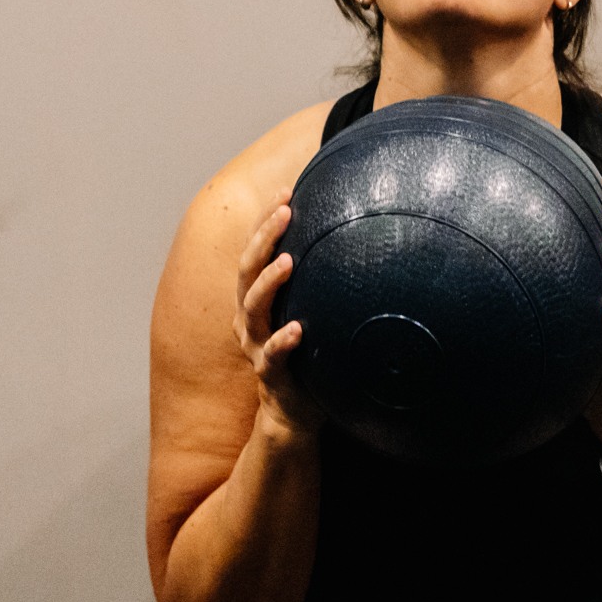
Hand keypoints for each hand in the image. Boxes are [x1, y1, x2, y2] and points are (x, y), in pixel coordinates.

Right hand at [233, 189, 320, 440]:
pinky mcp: (271, 374)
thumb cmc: (304, 354)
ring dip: (269, 282)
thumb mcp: (308, 311)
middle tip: (284, 210)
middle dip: (264, 237)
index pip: (255, 252)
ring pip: (252, 308)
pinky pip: (272, 356)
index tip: (286, 190)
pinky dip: (282, 341)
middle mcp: (248, 319)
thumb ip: (317, 282)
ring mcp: (256, 346)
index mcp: (254, 299)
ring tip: (288, 260)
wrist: (293, 411)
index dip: (265, 222)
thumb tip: (353, 239)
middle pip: (247, 270)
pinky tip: (297, 329)